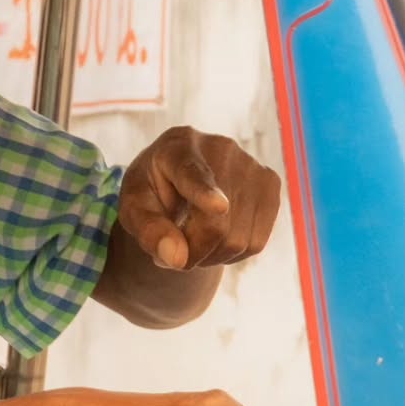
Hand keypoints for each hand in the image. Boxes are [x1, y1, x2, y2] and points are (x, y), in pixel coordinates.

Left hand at [119, 127, 281, 271]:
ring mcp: (251, 164)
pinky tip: (218, 238)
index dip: (205, 192)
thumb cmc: (151, 193)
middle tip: (175, 248)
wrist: (178, 179)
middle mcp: (221, 148)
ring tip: (194, 239)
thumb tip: (178, 259)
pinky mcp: (270, 184)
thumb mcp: (134, 210)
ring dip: (212, 256)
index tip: (219, 207)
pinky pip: (256, 242)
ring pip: (239, 239)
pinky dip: (234, 254)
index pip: (192, 173)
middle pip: (216, 224)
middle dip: (192, 252)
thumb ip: (148, 232)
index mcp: (177, 147)